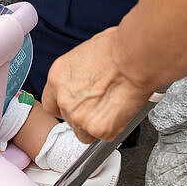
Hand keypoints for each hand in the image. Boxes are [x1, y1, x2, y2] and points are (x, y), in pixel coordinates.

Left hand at [40, 27, 154, 142]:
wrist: (134, 57)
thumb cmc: (116, 49)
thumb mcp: (83, 56)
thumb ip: (76, 75)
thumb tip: (83, 81)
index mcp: (57, 77)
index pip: (51, 103)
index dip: (65, 105)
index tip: (76, 104)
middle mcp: (64, 99)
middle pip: (68, 118)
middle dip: (83, 113)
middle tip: (100, 103)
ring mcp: (80, 117)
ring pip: (84, 131)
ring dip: (96, 123)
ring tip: (112, 105)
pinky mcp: (99, 129)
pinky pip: (103, 136)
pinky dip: (113, 128)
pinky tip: (120, 111)